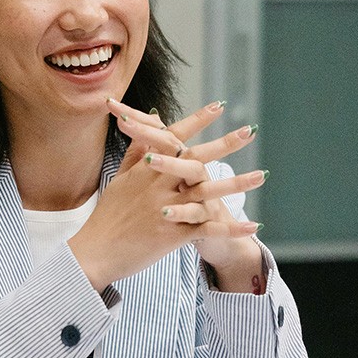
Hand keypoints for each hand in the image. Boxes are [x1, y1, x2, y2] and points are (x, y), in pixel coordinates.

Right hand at [68, 100, 265, 291]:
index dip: (197, 121)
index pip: (174, 138)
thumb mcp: (119, 179)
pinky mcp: (172, 235)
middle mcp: (158, 185)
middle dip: (225, 144)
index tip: (218, 106)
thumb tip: (148, 125)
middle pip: (196, 158)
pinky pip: (207, 229)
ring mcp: (167, 209)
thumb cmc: (107, 215)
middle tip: (250, 130)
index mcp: (146, 170)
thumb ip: (136, 151)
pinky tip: (253, 226)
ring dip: (237, 184)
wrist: (95, 252)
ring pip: (207, 192)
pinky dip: (231, 228)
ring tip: (262, 175)